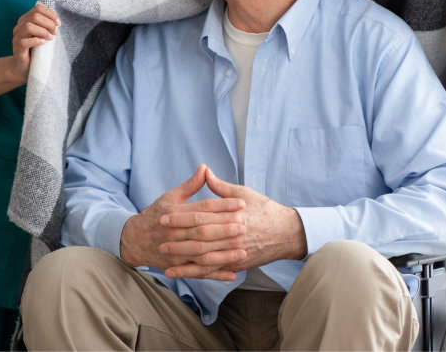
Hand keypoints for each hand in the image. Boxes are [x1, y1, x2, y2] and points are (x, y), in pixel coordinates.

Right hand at [8, 3, 58, 80]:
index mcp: (25, 21)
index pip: (37, 9)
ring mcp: (17, 38)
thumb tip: (57, 21)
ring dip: (43, 31)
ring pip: (29, 26)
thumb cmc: (35, 51)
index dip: (50, 14)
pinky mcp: (17, 49)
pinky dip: (36, 41)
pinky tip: (43, 43)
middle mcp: (19, 27)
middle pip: (34, 16)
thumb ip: (46, 27)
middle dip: (48, 23)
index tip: (58, 23)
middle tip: (56, 32)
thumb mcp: (42, 36)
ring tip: (50, 39)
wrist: (24, 68)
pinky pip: (25, 41)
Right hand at [120, 165, 247, 280]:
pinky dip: (215, 275)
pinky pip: (198, 272)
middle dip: (225, 229)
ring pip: (202, 253)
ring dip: (223, 254)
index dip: (223, 205)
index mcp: (175, 213)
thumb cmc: (155, 215)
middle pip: (203, 231)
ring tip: (243, 251)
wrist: (133, 240)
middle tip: (245, 225)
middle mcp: (175, 232)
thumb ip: (190, 185)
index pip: (202, 208)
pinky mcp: (177, 266)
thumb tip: (205, 168)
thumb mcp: (170, 197)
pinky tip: (232, 274)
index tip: (241, 203)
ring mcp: (175, 251)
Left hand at [157, 172, 306, 277]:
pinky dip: (196, 274)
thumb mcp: (244, 193)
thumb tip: (204, 171)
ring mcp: (235, 252)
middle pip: (200, 238)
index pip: (201, 216)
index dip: (181, 217)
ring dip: (183, 260)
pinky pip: (213, 271)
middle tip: (158, 239)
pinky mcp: (237, 264)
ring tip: (165, 260)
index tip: (164, 217)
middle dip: (177, 239)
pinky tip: (182, 274)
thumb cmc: (265, 210)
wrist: (287, 233)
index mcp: (232, 215)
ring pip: (204, 258)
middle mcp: (233, 235)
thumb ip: (221, 186)